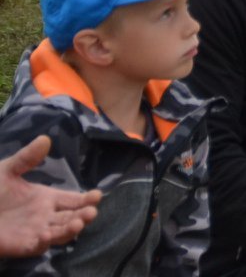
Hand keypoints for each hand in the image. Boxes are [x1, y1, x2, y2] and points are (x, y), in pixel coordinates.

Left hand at [0, 136, 99, 257]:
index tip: (97, 195)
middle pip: (72, 217)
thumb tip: (45, 138)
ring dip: (70, 230)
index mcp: (46, 198)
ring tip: (77, 223)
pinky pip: (38, 247)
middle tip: (90, 212)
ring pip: (60, 234)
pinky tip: (46, 235)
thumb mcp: (7, 170)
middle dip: (84, 215)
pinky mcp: (23, 245)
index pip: (73, 200)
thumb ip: (27, 158)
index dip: (87, 199)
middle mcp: (46, 216)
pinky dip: (45, 243)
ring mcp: (36, 232)